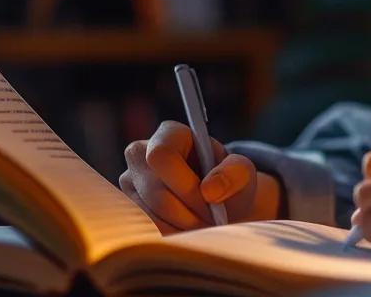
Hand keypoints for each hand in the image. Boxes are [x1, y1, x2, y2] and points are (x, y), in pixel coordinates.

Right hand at [118, 120, 281, 232]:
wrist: (218, 203)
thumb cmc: (229, 182)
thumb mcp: (243, 172)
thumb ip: (235, 173)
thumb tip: (209, 190)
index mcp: (168, 134)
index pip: (161, 156)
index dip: (186, 185)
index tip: (210, 201)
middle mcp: (140, 153)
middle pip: (155, 193)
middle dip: (188, 214)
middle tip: (212, 221)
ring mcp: (129, 181)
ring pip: (149, 216)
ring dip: (182, 228)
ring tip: (202, 224)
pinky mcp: (127, 207)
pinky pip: (146, 230)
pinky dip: (172, 236)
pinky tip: (187, 230)